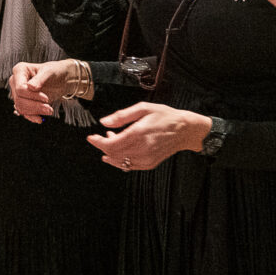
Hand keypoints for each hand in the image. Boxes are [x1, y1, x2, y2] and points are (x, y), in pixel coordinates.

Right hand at [9, 59, 83, 123]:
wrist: (61, 79)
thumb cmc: (55, 71)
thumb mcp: (49, 72)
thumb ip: (40, 79)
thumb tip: (30, 87)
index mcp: (20, 70)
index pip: (20, 88)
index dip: (32, 96)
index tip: (46, 98)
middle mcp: (15, 81)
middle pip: (19, 99)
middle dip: (35, 106)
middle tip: (50, 109)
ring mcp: (18, 92)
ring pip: (20, 107)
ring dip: (35, 111)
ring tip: (49, 111)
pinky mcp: (23, 101)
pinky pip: (23, 112)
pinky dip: (31, 116)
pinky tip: (40, 119)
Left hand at [88, 102, 213, 170]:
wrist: (185, 130)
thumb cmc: (165, 116)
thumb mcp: (143, 108)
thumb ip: (122, 116)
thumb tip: (104, 122)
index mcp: (138, 133)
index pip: (110, 144)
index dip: (97, 142)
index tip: (91, 137)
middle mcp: (141, 148)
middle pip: (113, 154)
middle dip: (103, 147)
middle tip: (101, 137)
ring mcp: (146, 159)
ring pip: (120, 162)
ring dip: (111, 154)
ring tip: (111, 141)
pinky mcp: (149, 164)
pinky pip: (129, 166)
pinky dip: (120, 160)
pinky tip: (120, 151)